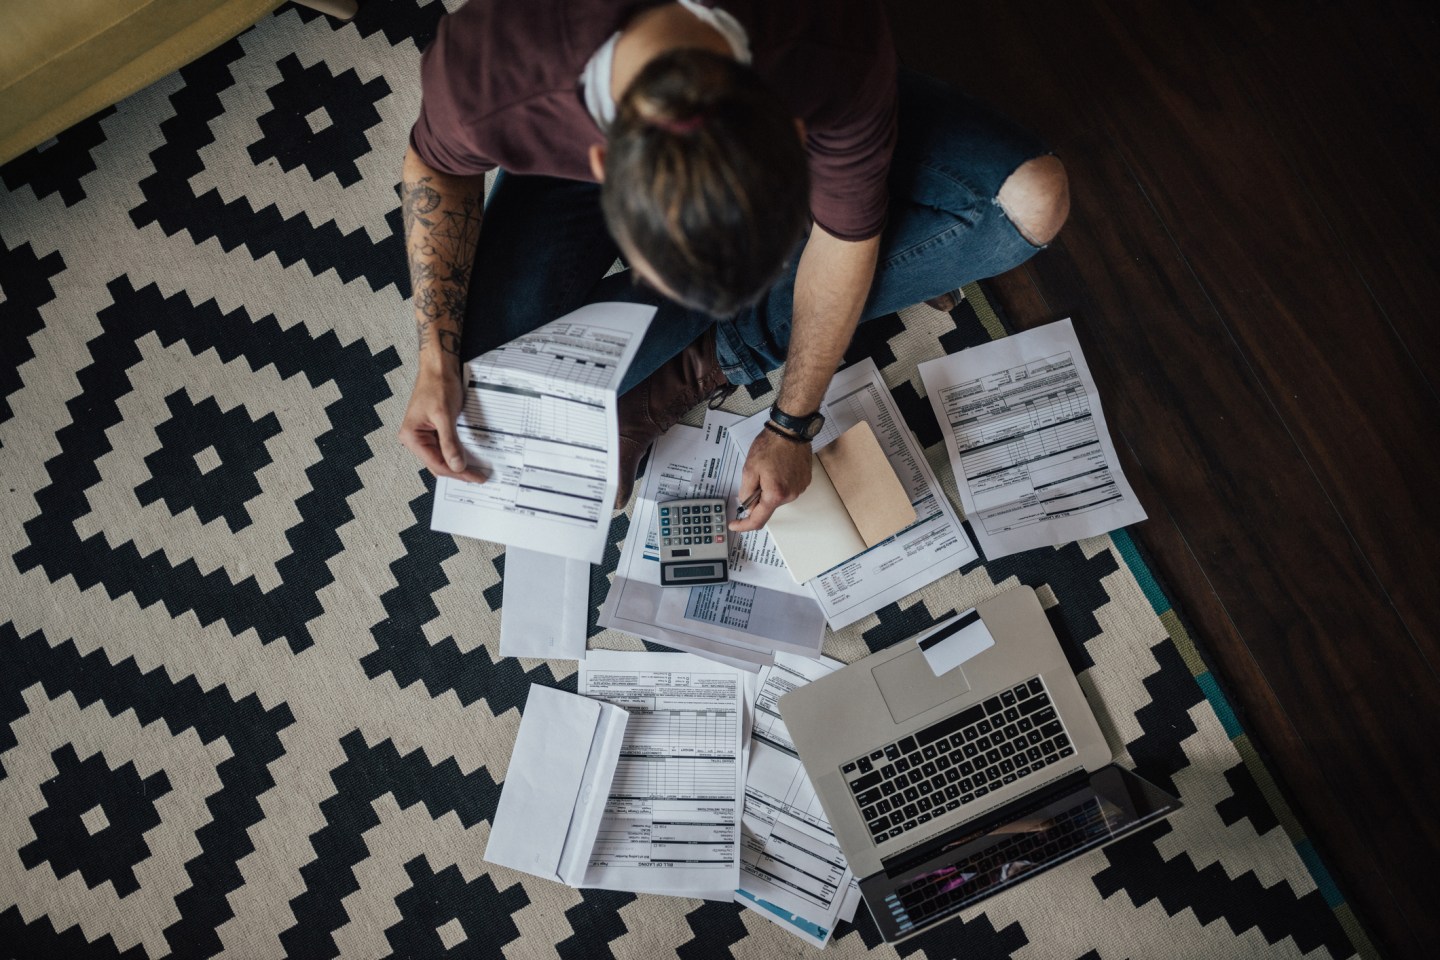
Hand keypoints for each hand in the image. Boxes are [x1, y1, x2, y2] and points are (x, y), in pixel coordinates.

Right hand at [397, 366, 486, 482]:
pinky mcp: (433, 430)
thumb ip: (450, 443)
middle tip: (478, 477)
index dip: (457, 473)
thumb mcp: (445, 415)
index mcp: (411, 436)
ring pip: (442, 457)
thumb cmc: (438, 385)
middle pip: (438, 463)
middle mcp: (414, 438)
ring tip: (476, 471)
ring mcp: (423, 435)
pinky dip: (457, 453)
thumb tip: (457, 466)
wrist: (439, 366)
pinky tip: (469, 457)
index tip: (475, 477)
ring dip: (458, 464)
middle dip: (458, 471)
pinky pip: (445, 447)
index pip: (436, 463)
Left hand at [728, 428, 812, 530]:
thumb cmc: (771, 446)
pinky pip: (787, 489)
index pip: (758, 520)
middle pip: (768, 506)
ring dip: (769, 488)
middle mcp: (790, 495)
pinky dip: (779, 483)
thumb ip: (746, 492)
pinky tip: (779, 467)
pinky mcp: (804, 482)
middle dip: (758, 496)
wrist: (790, 431)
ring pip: (777, 497)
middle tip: (756, 476)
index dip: (744, 525)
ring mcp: (799, 488)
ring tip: (770, 468)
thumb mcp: (749, 469)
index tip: (735, 524)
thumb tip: (747, 505)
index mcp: (775, 494)